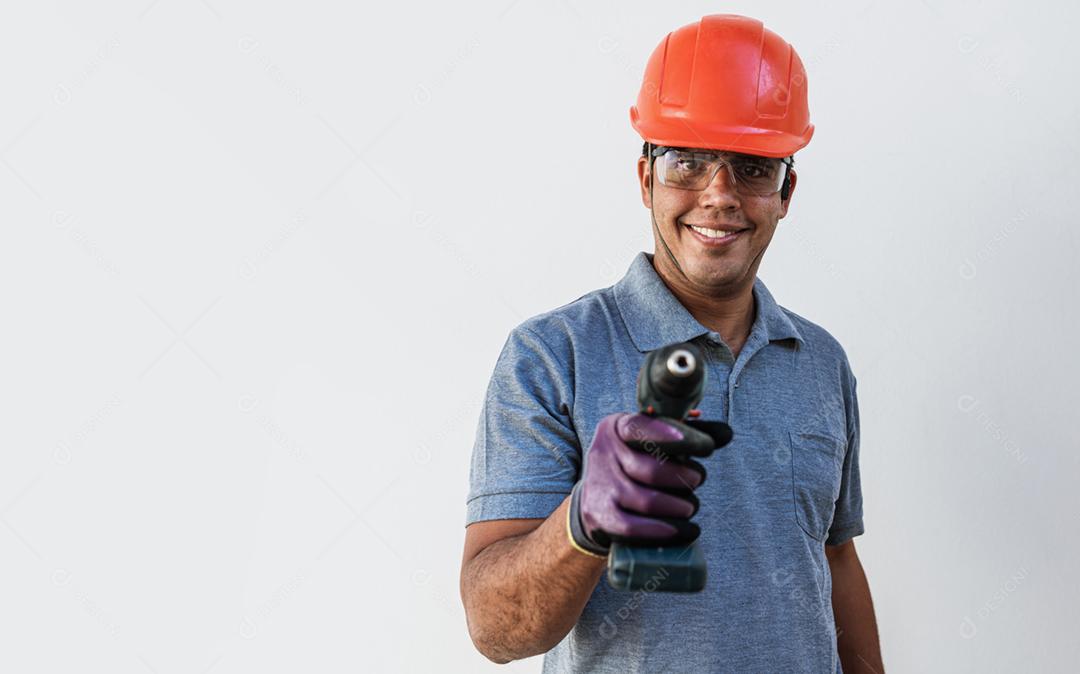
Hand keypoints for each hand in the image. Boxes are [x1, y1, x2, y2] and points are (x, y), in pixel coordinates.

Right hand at [567, 413, 729, 556]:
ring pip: (646, 501)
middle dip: (684, 478)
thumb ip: (687, 435)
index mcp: (617, 428)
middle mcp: (603, 454)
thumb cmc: (636, 462)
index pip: (640, 428)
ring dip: (679, 507)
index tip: (705, 446)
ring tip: (691, 507)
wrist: (597, 496)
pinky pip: (633, 528)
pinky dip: (664, 531)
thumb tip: (727, 433)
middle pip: (650, 470)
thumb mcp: (652, 441)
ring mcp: (599, 486)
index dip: (671, 436)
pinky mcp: (599, 516)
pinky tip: (686, 530)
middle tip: (698, 479)